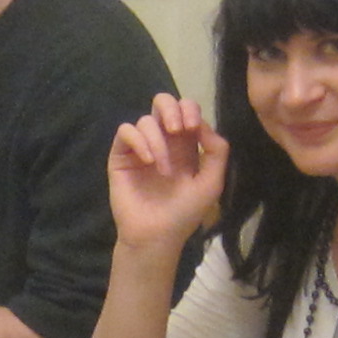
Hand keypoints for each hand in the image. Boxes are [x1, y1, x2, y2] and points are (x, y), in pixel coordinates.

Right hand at [105, 95, 226, 250]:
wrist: (157, 236)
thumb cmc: (184, 213)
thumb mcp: (212, 182)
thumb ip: (217, 151)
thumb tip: (203, 126)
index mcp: (185, 145)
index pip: (186, 110)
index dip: (190, 110)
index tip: (193, 128)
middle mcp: (162, 141)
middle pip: (162, 102)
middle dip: (171, 108)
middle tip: (178, 129)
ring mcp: (140, 148)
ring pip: (145, 119)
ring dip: (158, 140)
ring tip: (162, 168)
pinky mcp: (121, 156)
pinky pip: (125, 131)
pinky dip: (138, 140)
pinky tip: (147, 161)